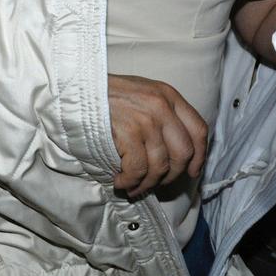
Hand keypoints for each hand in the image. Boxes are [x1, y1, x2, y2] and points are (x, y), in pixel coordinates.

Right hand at [106, 74, 207, 197]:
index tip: (191, 172)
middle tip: (156, 184)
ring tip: (132, 187)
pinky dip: (130, 181)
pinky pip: (138, 169)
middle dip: (171, 176)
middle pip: (184, 152)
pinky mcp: (128, 132)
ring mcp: (146, 119)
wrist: (76, 88)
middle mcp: (162, 106)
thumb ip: (163, 115)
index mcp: (169, 95)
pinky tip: (120, 181)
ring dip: (146, 184)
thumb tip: (178, 152)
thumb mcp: (142, 93)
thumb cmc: (107, 95)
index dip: (199, 156)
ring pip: (160, 166)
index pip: (199, 130)